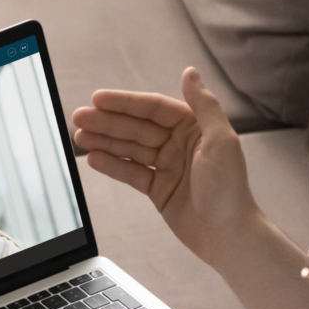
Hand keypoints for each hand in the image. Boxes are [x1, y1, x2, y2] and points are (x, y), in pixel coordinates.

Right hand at [71, 68, 260, 267]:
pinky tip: (93, 158)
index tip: (98, 99)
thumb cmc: (229, 189)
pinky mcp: (157, 189)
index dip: (125, 103)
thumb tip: (190, 73)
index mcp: (194, 127)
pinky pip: (130, 172)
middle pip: (136, 127)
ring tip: (80, 137)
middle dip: (107, 122)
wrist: (227, 235)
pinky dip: (112, 165)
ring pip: (129, 149)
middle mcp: (179, 144)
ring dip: (104, 141)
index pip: (153, 109)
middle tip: (79, 118)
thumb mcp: (220, 141)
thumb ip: (203, 105)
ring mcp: (166, 166)